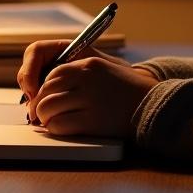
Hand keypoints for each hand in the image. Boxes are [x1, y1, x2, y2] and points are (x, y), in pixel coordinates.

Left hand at [17, 40, 159, 136]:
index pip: (53, 73)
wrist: (153, 107)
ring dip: (45, 118)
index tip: (42, 97)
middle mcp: (87, 79)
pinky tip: (62, 129)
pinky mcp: (91, 121)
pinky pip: (58, 125)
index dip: (43, 87)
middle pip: (46, 90)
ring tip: (50, 122)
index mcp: (89, 64)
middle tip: (40, 114)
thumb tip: (48, 87)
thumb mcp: (105, 70)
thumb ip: (80, 74)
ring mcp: (89, 99)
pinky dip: (55, 129)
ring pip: (48, 108)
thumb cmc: (128, 91)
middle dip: (39, 104)